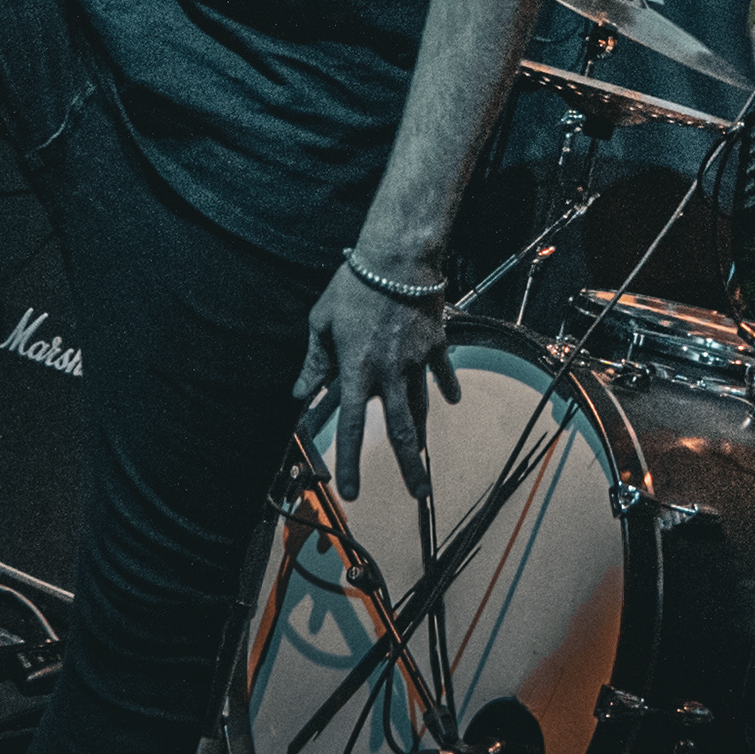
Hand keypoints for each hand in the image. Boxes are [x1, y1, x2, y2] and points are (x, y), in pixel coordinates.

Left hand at [296, 259, 461, 502]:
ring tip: (424, 461)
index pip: (350, 427)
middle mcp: (389, 373)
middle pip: (401, 430)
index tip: (352, 493)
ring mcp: (416, 360)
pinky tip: (451, 402)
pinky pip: (441, 372)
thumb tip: (302, 390)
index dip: (350, 463)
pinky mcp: (434, 344)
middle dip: (411, 467)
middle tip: (419, 495)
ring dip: (422, 436)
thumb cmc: (354, 285)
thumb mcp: (322, 322)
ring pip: (421, 407)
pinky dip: (446, 387)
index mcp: (357, 371)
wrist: (398, 258)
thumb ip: (315, 361)